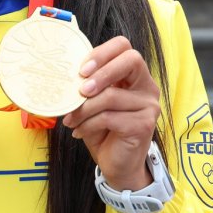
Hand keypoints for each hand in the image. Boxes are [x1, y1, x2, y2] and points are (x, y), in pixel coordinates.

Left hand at [62, 36, 161, 191]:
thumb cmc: (104, 131)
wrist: (118, 166)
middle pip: (131, 60)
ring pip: (112, 95)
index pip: (124, 47)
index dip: (102, 53)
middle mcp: (147, 87)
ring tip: (70, 119)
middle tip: (80, 90)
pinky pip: (109, 117)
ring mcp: (149, 106)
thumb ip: (87, 87)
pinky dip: (88, 124)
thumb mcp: (93, 104)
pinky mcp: (144, 125)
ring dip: (84, 109)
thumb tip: (64, 75)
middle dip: (101, 72)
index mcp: (134, 76)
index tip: (81, 70)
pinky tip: (78, 131)